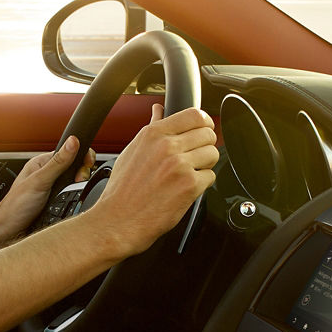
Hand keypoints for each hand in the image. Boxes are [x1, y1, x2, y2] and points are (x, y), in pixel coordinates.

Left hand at [0, 135, 94, 240]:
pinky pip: (69, 196)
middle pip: (73, 167)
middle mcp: (46, 173)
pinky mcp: (53, 200)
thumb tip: (73, 141)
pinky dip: (72, 198)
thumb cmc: (15, 206)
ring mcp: (50, 187)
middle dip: (80, 174)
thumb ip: (58, 162)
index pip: (69, 151)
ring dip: (76, 187)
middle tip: (78, 182)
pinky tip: (68, 201)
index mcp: (41, 162)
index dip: (81, 156)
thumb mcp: (40, 181)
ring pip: (73, 182)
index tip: (87, 165)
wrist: (7, 231)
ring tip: (71, 193)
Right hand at [90, 104, 218, 256]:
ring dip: (205, 165)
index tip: (203, 130)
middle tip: (192, 159)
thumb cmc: (122, 191)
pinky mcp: (190, 185)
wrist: (118, 221)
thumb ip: (151, 128)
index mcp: (154, 135)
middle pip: (208, 134)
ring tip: (187, 175)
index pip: (194, 115)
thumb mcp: (132, 152)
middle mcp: (167, 147)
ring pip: (213, 154)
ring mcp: (180, 165)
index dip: (204, 123)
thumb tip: (158, 110)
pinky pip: (210, 176)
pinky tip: (184, 189)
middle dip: (204, 147)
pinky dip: (201, 184)